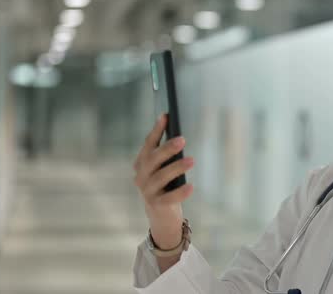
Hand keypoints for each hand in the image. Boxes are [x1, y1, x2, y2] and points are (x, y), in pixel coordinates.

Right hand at [133, 114, 194, 248]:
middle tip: (182, 139)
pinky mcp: (156, 205)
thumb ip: (168, 156)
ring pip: (161, 177)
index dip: (157, 130)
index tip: (166, 116)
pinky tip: (191, 186)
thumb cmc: (166, 186)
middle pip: (152, 159)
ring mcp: (147, 191)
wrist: (161, 216)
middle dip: (167, 148)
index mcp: (142, 163)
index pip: (148, 144)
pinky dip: (181, 192)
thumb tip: (180, 137)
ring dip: (176, 168)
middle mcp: (141, 176)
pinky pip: (169, 198)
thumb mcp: (165, 170)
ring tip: (191, 160)